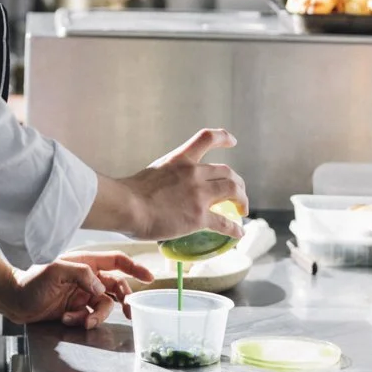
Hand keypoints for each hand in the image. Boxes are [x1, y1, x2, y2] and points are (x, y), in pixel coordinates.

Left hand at [14, 252, 152, 329]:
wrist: (14, 300)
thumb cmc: (31, 279)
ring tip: (81, 321)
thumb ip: (81, 274)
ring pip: (104, 306)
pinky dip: (82, 321)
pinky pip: (90, 317)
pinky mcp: (76, 310)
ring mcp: (82, 295)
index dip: (134, 268)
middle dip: (123, 300)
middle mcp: (87, 278)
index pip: (116, 261)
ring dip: (97, 316)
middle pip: (116, 287)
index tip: (150, 278)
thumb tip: (102, 287)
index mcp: (85, 262)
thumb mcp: (55, 270)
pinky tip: (67, 320)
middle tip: (127, 312)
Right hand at [119, 128, 247, 242]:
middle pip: (228, 172)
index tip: (232, 140)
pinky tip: (238, 233)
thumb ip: (167, 177)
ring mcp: (199, 194)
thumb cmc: (131, 192)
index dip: (223, 138)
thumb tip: (165, 191)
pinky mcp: (199, 216)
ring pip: (233, 191)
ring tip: (243, 210)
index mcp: (180, 159)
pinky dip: (234, 228)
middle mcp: (194, 172)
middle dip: (238, 183)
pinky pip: (224, 222)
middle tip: (238, 194)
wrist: (128, 205)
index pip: (207, 138)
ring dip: (242, 201)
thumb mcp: (153, 172)